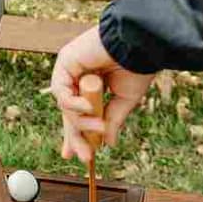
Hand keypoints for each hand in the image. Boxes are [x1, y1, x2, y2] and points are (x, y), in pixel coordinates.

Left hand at [49, 25, 154, 163]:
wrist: (140, 45)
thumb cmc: (137, 67)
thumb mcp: (125, 101)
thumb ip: (112, 120)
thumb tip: (107, 143)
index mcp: (93, 86)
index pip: (80, 114)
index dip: (79, 134)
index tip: (82, 155)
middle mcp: (79, 78)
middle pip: (70, 113)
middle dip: (75, 136)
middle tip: (83, 156)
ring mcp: (71, 70)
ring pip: (67, 106)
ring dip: (83, 121)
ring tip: (100, 126)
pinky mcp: (65, 62)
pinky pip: (61, 91)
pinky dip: (74, 103)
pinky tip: (88, 107)